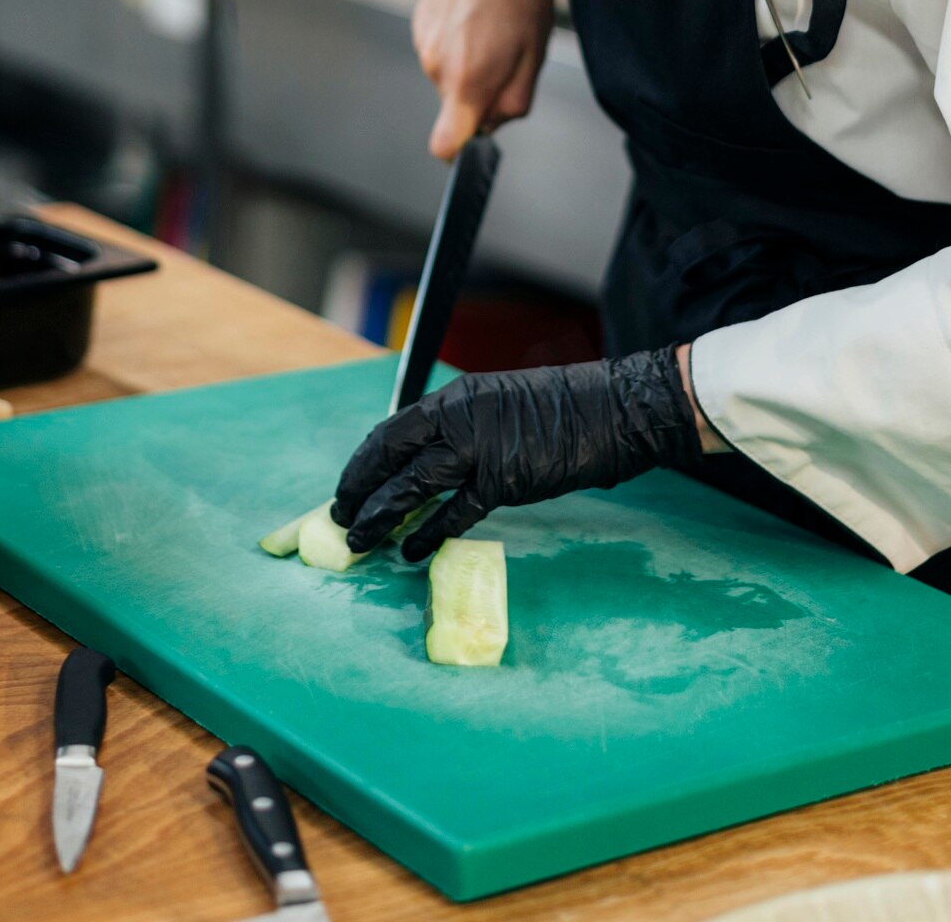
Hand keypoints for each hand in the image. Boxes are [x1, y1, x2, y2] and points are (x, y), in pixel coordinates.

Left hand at [330, 349, 698, 561]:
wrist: (609, 412)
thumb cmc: (558, 411)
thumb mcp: (497, 405)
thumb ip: (460, 429)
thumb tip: (425, 464)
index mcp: (455, 398)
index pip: (391, 430)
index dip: (364, 462)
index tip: (349, 487)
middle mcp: (459, 417)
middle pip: (390, 454)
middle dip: (358, 489)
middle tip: (340, 518)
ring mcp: (479, 448)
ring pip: (411, 485)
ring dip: (380, 516)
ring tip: (360, 541)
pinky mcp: (502, 480)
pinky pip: (454, 513)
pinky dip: (429, 535)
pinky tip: (412, 552)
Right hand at [413, 0, 554, 160]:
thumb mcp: (536, 53)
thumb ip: (512, 102)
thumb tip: (489, 125)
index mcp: (468, 78)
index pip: (445, 144)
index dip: (460, 151)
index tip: (475, 140)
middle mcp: (436, 64)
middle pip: (456, 107)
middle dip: (482, 93)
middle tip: (509, 53)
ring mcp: (423, 42)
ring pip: (451, 77)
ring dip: (473, 63)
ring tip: (495, 25)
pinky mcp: (419, 22)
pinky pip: (443, 51)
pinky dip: (461, 41)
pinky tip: (478, 11)